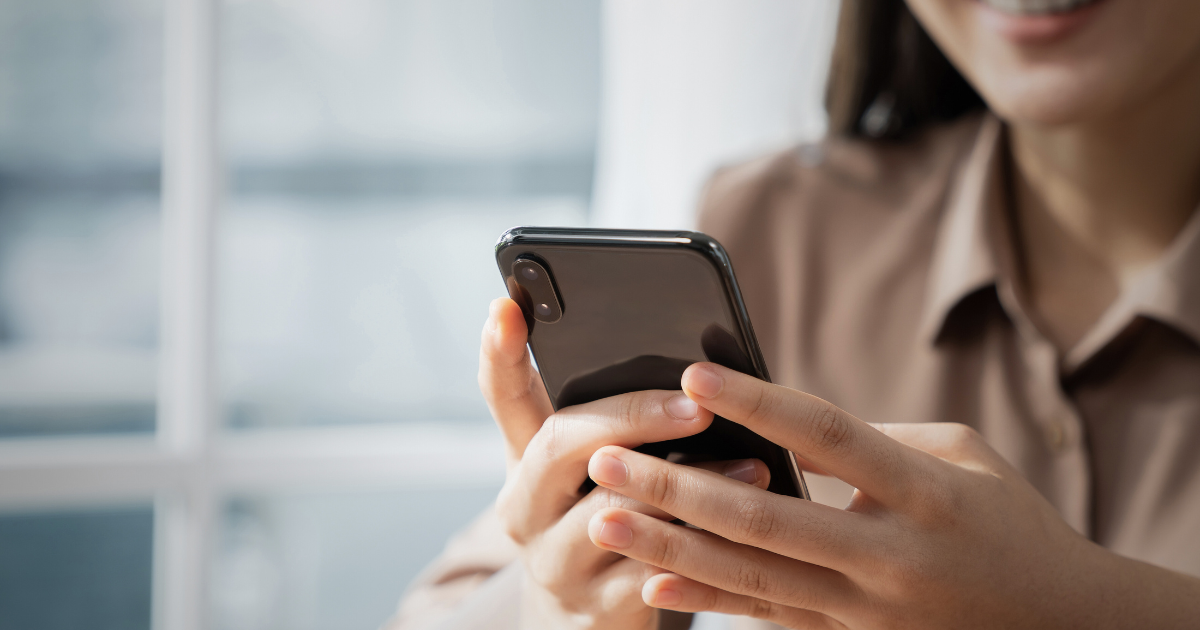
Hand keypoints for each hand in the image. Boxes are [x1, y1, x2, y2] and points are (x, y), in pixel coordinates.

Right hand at [479, 300, 770, 628]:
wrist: (580, 628)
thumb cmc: (600, 527)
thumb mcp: (588, 475)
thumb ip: (616, 424)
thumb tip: (691, 365)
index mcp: (523, 461)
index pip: (504, 396)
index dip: (499, 352)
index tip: (505, 306)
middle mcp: (524, 507)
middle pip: (560, 444)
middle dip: (633, 416)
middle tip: (696, 406)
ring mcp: (554, 561)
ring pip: (614, 511)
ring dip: (690, 485)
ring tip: (751, 464)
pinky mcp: (595, 610)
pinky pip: (652, 574)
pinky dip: (703, 549)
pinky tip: (744, 532)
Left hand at [586, 362, 1199, 628]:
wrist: (1060, 626)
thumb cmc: (1008, 522)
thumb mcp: (961, 459)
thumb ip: (871, 439)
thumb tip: (780, 423)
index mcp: (924, 494)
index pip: (829, 438)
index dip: (759, 404)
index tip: (693, 374)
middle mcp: (890, 557)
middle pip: (766, 518)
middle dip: (678, 487)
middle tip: (606, 455)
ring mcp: (866, 610)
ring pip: (751, 578)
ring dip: (669, 548)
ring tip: (605, 516)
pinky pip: (768, 620)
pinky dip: (707, 604)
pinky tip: (651, 586)